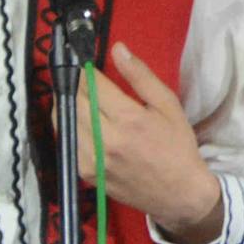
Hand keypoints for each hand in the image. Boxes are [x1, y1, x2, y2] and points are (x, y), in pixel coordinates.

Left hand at [74, 42, 222, 243]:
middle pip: (73, 101)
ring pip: (63, 122)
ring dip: (66, 105)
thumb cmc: (177, 146)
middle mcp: (106, 140)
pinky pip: (66, 142)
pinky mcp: (85, 174)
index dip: (84, 70)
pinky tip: (80, 121)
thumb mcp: (167, 105)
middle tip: (77, 77)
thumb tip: (117, 48)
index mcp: (128, 119)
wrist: (179, 194)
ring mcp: (92, 160)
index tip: (84, 63)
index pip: (91, 85)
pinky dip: (68, 127)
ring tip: (77, 97)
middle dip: (72, 85)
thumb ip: (140, 76)